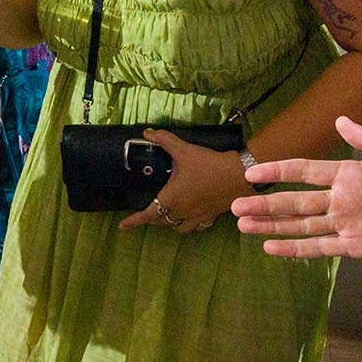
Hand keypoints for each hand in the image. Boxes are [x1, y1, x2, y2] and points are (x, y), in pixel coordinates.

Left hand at [118, 130, 249, 232]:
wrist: (239, 175)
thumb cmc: (208, 164)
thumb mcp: (184, 150)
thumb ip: (164, 140)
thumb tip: (147, 133)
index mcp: (172, 199)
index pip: (148, 214)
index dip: (134, 221)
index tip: (123, 226)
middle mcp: (182, 211)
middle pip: (162, 222)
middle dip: (153, 218)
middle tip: (148, 212)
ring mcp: (198, 216)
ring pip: (179, 228)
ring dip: (171, 223)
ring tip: (169, 214)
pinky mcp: (211, 216)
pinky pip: (198, 226)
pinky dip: (192, 223)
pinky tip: (193, 216)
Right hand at [231, 115, 361, 260]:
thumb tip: (340, 120)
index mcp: (346, 174)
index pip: (304, 171)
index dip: (278, 172)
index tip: (251, 173)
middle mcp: (339, 199)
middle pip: (294, 202)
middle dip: (265, 204)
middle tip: (235, 207)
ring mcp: (344, 224)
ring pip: (300, 225)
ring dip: (272, 226)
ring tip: (243, 226)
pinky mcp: (353, 246)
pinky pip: (319, 248)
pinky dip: (295, 249)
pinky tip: (272, 249)